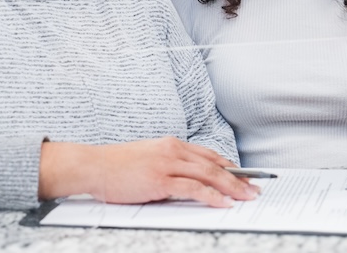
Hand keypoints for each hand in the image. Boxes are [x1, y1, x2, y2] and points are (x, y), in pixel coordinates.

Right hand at [38, 136, 259, 206]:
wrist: (92, 165)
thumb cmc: (115, 166)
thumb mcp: (147, 160)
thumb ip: (168, 166)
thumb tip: (187, 181)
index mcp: (171, 144)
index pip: (208, 154)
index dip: (229, 166)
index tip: (244, 175)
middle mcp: (172, 150)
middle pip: (214, 164)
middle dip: (238, 178)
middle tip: (254, 188)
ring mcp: (167, 163)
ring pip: (208, 174)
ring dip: (232, 187)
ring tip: (246, 197)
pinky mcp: (160, 179)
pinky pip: (193, 188)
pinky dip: (212, 196)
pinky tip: (223, 203)